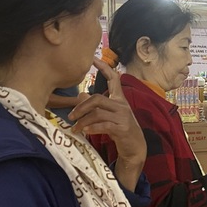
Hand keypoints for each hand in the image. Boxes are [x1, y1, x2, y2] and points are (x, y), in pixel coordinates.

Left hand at [70, 59, 145, 184]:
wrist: (135, 148)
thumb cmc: (121, 130)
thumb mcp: (109, 116)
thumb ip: (96, 106)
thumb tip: (81, 95)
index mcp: (119, 99)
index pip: (113, 79)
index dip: (104, 68)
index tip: (93, 59)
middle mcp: (122, 105)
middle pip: (97, 99)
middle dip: (81, 107)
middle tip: (71, 117)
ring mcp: (123, 117)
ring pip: (98, 113)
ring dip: (83, 121)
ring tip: (75, 128)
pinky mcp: (123, 128)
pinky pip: (104, 125)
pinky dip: (92, 128)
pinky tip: (85, 132)